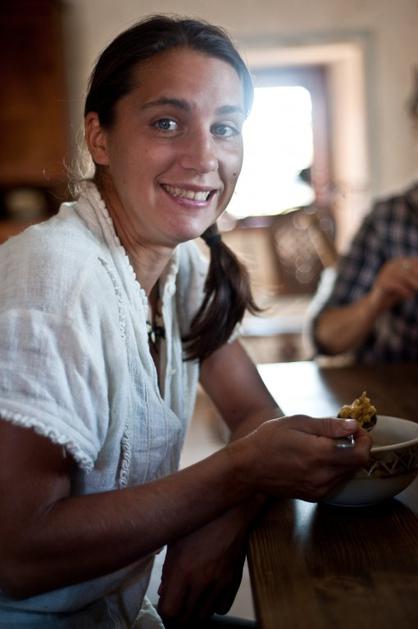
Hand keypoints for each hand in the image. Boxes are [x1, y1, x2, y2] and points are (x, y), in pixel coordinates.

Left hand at [157, 508, 248, 626]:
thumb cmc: (200, 519)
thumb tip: (164, 591)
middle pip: (186, 619)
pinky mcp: (234, 581)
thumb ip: (168, 569)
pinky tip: (209, 593)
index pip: (170, 611)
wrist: (232, 510)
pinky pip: (222, 608)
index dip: (165, 610)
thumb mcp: (176, 539)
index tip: (165, 603)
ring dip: (195, 612)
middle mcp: (201, 581)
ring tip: (191, 599)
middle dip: (178, 616)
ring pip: (204, 616)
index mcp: (183, 570)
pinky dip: (214, 606)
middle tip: (176, 604)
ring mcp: (219, 583)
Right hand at [230, 415, 370, 501]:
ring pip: (347, 474)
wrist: (248, 468)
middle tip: (341, 435)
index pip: (361, 454)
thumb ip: (329, 426)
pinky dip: (334, 469)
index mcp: (320, 454)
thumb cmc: (269, 440)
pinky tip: (317, 459)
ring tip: (325, 446)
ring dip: (345, 459)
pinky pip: (335, 482)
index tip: (355, 429)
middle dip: (355, 447)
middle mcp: (323, 476)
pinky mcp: (314, 496)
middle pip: (357, 465)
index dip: (364, 440)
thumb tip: (353, 426)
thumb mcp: (297, 423)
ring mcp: (319, 489)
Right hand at [370, 256, 417, 310]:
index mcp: (398, 261)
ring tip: (417, 292)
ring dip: (414, 284)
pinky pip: (395, 285)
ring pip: (403, 275)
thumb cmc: (396, 293)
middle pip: (410, 267)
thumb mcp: (409, 284)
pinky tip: (410, 297)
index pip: (414, 262)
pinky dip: (404, 291)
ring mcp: (384, 273)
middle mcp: (390, 264)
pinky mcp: (381, 282)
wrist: (378, 303)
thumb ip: (416, 279)